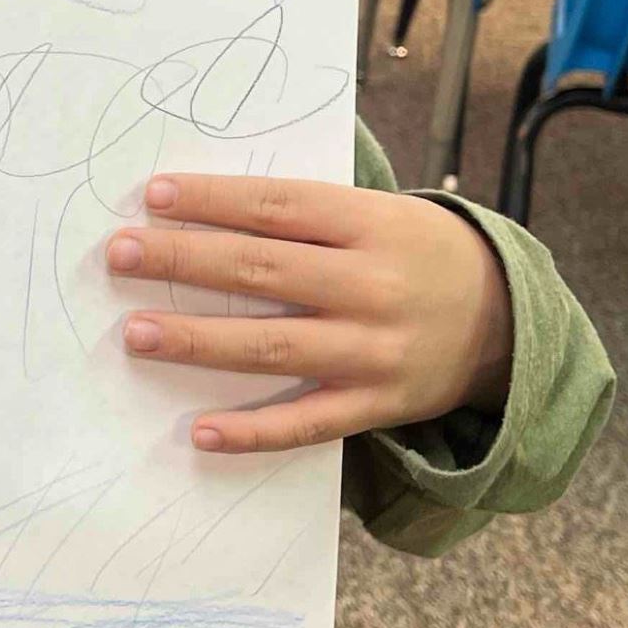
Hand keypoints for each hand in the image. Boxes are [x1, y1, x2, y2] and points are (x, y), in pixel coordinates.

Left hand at [107, 174, 512, 453]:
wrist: (506, 320)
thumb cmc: (418, 252)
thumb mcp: (378, 213)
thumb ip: (306, 212)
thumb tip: (207, 207)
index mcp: (370, 225)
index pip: (277, 207)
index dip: (214, 200)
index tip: (154, 196)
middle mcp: (372, 286)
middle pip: (263, 271)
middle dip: (185, 261)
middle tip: (121, 254)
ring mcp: (374, 351)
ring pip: (274, 347)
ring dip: (199, 340)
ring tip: (137, 331)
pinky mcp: (376, 406)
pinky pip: (307, 424)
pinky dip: (252, 431)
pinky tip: (198, 430)